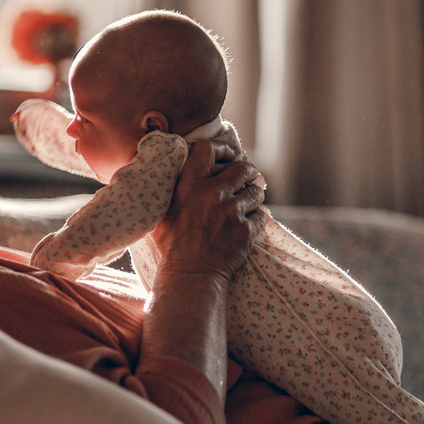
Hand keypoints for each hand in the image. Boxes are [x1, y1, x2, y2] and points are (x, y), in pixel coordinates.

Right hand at [151, 139, 265, 284]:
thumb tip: (174, 173)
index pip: (207, 149)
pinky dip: (257, 219)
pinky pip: (261, 216)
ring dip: (255, 195)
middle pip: (242, 167)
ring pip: (255, 192)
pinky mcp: (245, 230)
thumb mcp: (162, 213)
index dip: (222, 147)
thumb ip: (173, 191)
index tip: (229, 153)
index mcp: (189, 186)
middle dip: (249, 171)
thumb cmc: (172, 246)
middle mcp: (211, 194)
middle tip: (250, 176)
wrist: (190, 276)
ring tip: (250, 201)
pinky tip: (249, 224)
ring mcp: (231, 212)